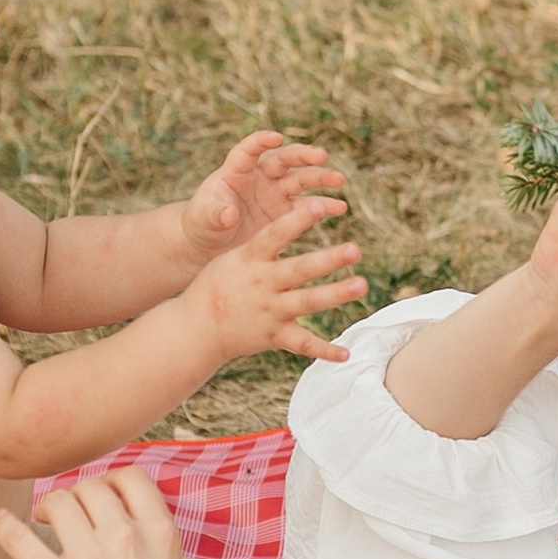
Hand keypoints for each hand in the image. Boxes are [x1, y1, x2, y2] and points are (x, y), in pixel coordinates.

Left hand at [0, 463, 192, 558]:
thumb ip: (156, 547)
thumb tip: (135, 522)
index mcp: (162, 536)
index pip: (133, 477)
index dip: (112, 481)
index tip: (101, 496)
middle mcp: (127, 540)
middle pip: (91, 487)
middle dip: (77, 496)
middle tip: (68, 515)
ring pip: (59, 501)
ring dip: (49, 508)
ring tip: (45, 523)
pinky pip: (18, 537)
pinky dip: (5, 525)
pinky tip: (2, 522)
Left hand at [174, 130, 347, 263]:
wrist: (213, 242)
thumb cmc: (203, 223)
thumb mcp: (203, 218)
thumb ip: (215, 213)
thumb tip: (228, 214)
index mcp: (236, 170)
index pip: (249, 150)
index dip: (261, 141)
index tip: (275, 137)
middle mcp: (261, 176)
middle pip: (284, 160)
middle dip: (303, 156)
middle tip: (321, 155)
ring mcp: (276, 192)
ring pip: (301, 179)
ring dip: (320, 177)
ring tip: (338, 180)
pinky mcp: (287, 212)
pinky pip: (308, 206)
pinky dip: (324, 206)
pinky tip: (340, 207)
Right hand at [178, 196, 368, 366]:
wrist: (196, 328)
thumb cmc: (218, 285)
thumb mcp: (233, 257)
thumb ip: (263, 242)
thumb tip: (291, 215)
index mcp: (251, 259)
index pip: (276, 234)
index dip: (298, 220)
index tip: (320, 204)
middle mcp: (262, 284)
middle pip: (300, 269)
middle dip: (328, 259)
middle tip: (354, 249)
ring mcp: (269, 311)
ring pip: (307, 301)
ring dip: (336, 294)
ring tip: (361, 285)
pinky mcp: (274, 336)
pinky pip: (302, 344)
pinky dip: (324, 350)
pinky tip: (346, 353)